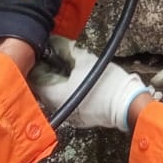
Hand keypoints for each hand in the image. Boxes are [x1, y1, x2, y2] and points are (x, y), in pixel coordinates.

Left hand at [30, 38, 150, 130]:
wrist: (127, 104)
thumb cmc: (108, 83)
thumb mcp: (85, 60)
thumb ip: (67, 51)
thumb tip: (56, 43)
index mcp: (54, 95)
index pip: (35, 79)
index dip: (39, 65)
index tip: (45, 56)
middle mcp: (57, 108)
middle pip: (44, 89)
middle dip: (48, 74)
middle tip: (57, 60)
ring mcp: (68, 115)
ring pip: (55, 97)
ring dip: (58, 84)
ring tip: (68, 70)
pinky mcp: (79, 119)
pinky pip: (66, 104)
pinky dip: (67, 93)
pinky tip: (77, 84)